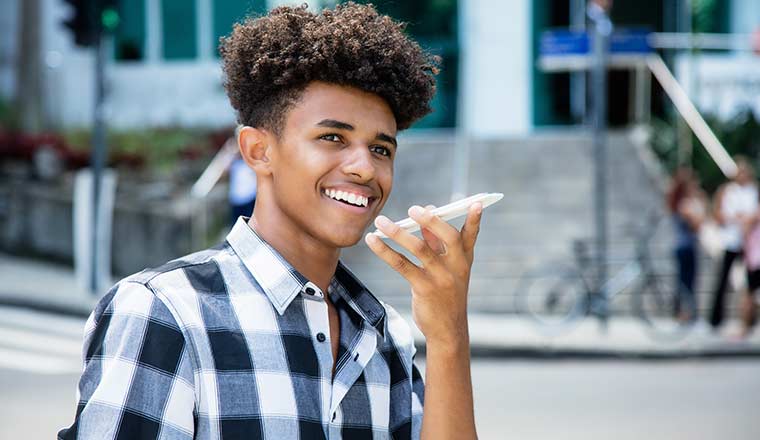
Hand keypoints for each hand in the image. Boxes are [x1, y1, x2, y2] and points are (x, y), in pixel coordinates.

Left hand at [365, 203, 482, 347]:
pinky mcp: (424, 288)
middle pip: (447, 237)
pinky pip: (401, 264)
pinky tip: (373, 240)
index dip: (475, 219)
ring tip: (381, 221)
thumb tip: (426, 216)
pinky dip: (385, 250)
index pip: (471, 235)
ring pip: (419, 248)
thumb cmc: (446, 295)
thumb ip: (438, 244)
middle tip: (413, 209)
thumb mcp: (448, 270)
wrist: (447, 330)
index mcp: (464, 259)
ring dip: (397, 232)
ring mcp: (441, 278)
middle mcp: (456, 266)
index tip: (477, 202)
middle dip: (430, 220)